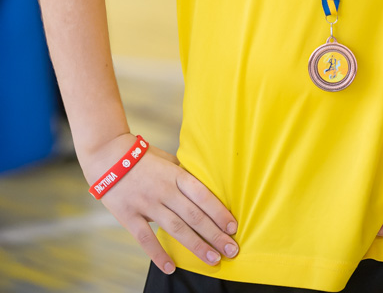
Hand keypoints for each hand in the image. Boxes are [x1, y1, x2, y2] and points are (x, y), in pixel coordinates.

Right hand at [83, 133, 237, 274]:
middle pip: (194, 216)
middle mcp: (164, 190)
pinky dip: (159, 254)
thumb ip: (182, 175)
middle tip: (231, 250)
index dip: (219, 212)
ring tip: (213, 259)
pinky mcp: (129, 216)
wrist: (108, 155)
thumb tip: (203, 189)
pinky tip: (171, 267)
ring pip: (176, 229)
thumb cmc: (142, 157)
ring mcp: (147, 204)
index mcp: (175, 174)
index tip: (233, 226)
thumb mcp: (168, 159)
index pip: (203, 195)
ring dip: (196, 246)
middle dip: (215, 234)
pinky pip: (146, 239)